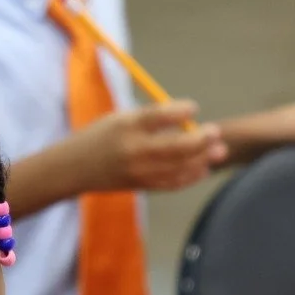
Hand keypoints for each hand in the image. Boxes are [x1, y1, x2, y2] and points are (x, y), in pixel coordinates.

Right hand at [70, 99, 227, 191]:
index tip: (193, 108)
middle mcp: (134, 149)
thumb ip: (152, 118)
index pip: (159, 116)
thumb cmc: (102, 136)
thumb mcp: (121, 118)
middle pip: (176, 146)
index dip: (181, 111)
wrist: (75, 168)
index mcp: (127, 125)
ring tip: (219, 150)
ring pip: (179, 167)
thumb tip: (189, 120)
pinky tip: (203, 168)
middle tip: (216, 132)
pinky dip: (191, 176)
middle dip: (201, 140)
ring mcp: (138, 171)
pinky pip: (172, 183)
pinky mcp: (141, 186)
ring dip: (202, 159)